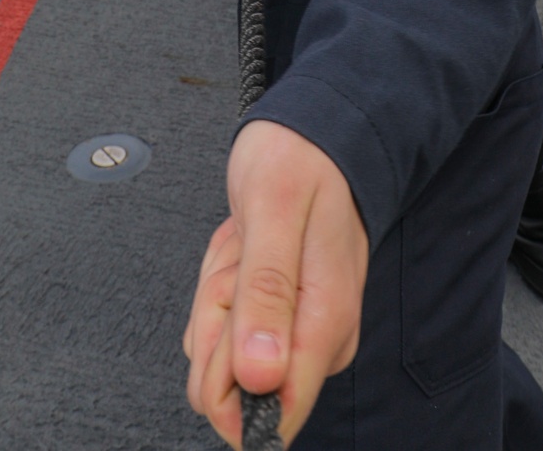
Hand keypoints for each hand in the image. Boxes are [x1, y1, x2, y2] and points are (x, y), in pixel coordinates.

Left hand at [184, 121, 368, 448]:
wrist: (312, 133)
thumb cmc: (298, 161)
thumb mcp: (273, 211)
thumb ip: (267, 293)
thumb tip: (260, 378)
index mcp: (327, 320)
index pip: (275, 409)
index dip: (229, 381)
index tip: (227, 312)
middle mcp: (319, 337)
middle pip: (233, 378)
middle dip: (215, 310)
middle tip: (239, 252)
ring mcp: (296, 328)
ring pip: (220, 346)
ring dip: (217, 288)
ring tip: (244, 239)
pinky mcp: (276, 318)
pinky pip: (221, 321)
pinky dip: (220, 279)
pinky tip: (241, 244)